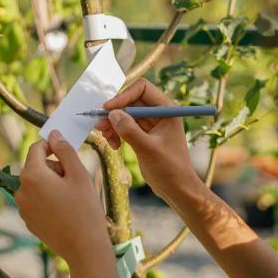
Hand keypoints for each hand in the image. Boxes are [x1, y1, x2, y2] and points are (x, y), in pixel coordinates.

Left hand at [15, 130, 111, 264]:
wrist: (84, 248)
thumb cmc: (85, 209)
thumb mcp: (79, 175)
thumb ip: (64, 151)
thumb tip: (54, 135)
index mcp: (32, 175)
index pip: (37, 148)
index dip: (53, 145)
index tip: (68, 151)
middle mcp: (21, 190)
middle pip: (37, 166)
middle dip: (55, 167)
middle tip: (76, 181)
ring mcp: (23, 207)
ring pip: (37, 184)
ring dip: (52, 184)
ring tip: (72, 198)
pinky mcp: (28, 220)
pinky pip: (37, 200)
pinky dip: (49, 199)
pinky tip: (66, 211)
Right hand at [95, 78, 197, 199]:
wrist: (177, 188)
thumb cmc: (170, 169)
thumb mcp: (148, 149)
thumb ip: (130, 130)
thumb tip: (112, 113)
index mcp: (167, 109)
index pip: (142, 88)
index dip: (123, 96)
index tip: (108, 109)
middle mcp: (159, 112)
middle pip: (130, 101)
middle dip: (114, 112)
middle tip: (100, 125)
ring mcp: (151, 123)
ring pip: (125, 114)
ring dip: (112, 123)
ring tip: (105, 137)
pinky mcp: (143, 135)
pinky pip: (125, 126)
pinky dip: (116, 133)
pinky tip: (114, 145)